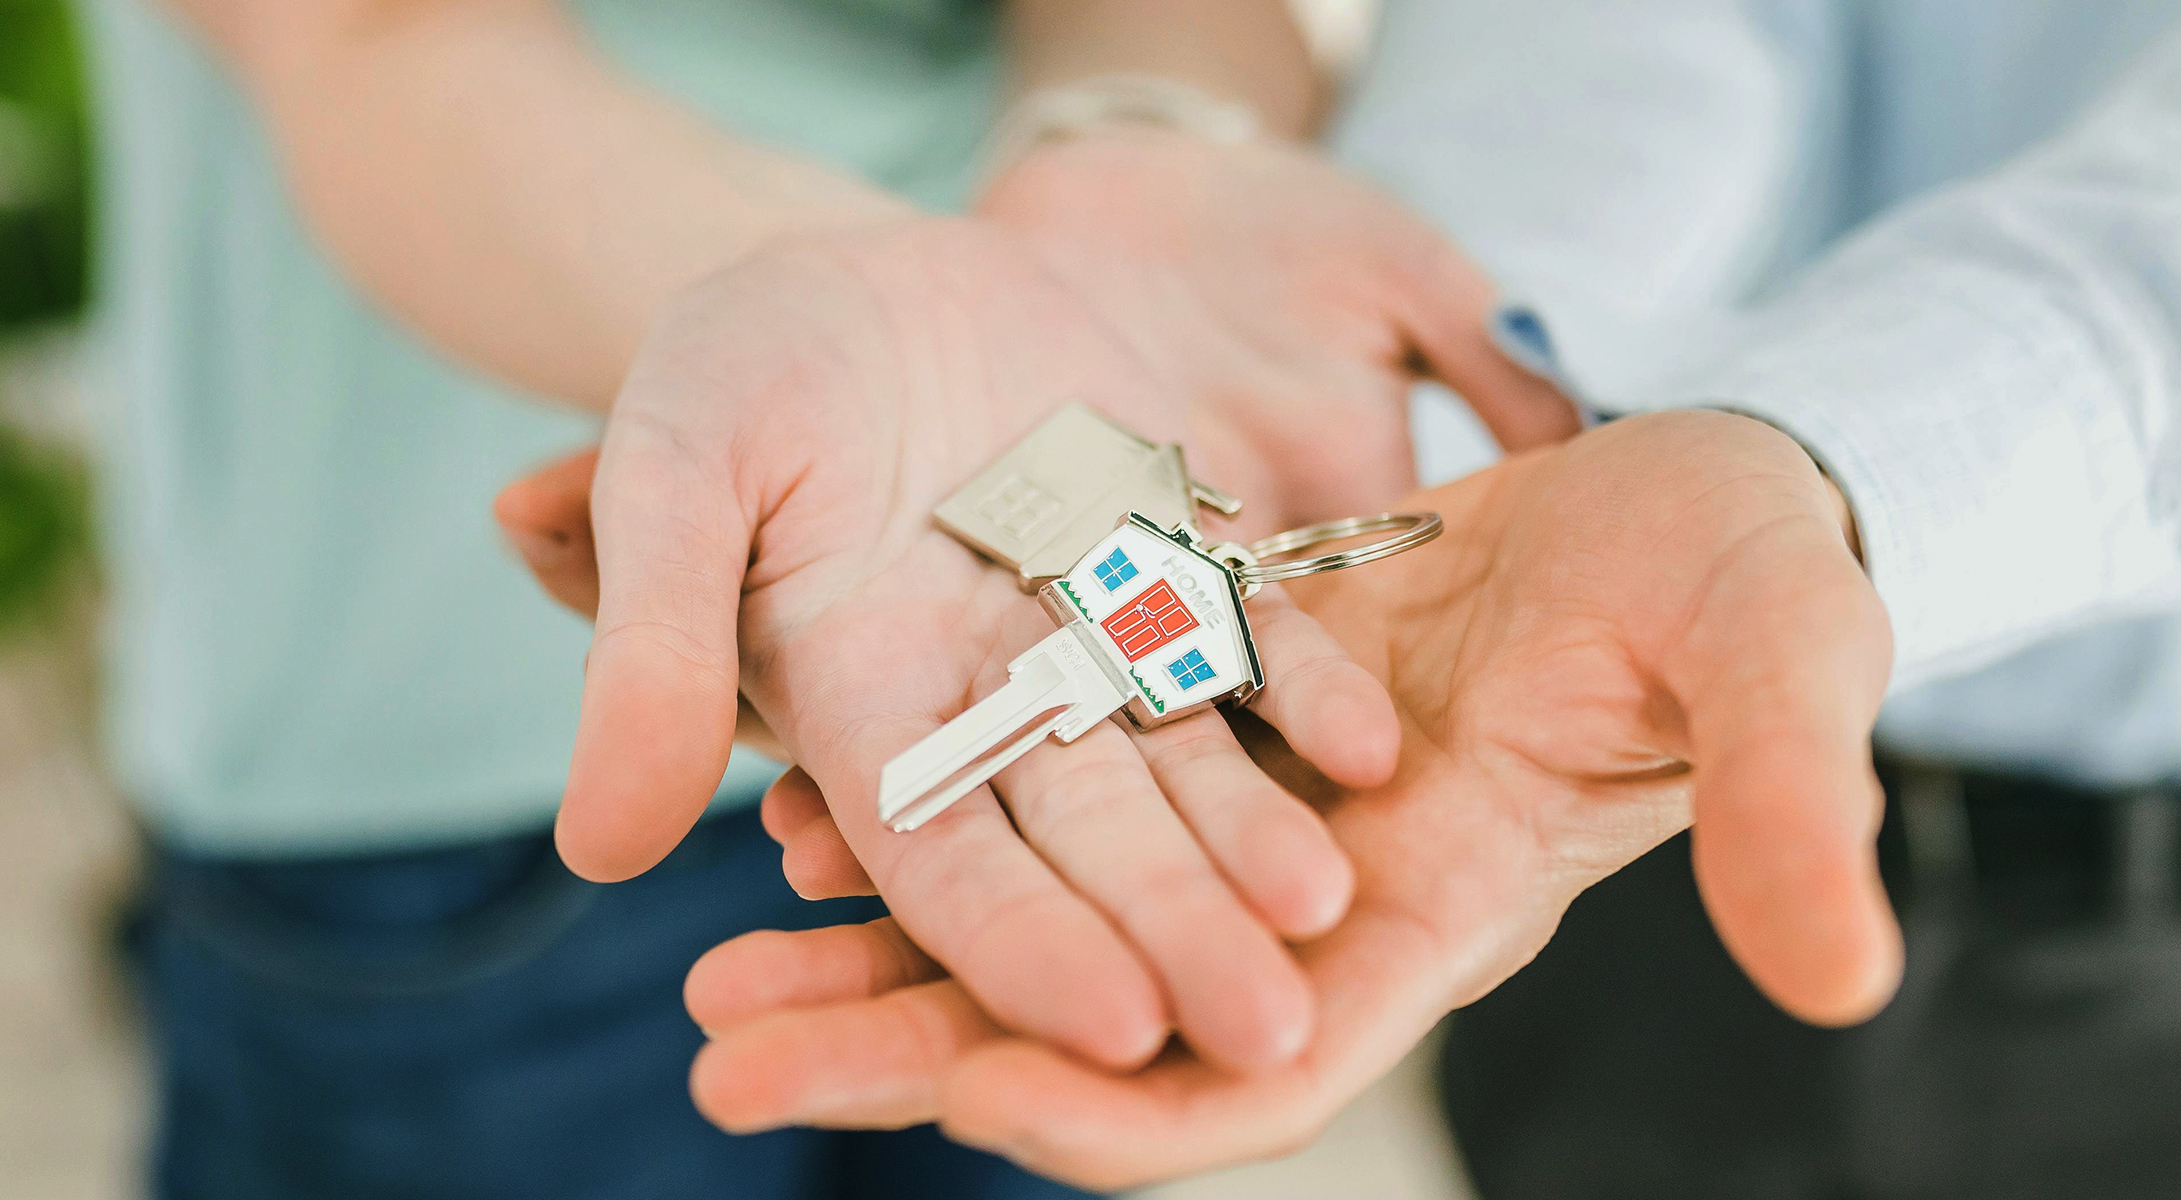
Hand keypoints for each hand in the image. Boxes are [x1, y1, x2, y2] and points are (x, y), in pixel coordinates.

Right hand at [504, 153, 1573, 1073]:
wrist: (864, 268)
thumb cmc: (742, 360)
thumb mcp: (675, 468)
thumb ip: (649, 647)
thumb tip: (601, 849)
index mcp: (857, 709)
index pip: (940, 853)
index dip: (1022, 940)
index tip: (1112, 1028)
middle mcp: (988, 699)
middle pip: (1088, 836)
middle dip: (1172, 932)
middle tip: (1270, 1034)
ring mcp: (1091, 631)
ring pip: (1183, 755)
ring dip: (1255, 834)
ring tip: (1330, 911)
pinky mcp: (1175, 554)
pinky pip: (1250, 629)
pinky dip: (1304, 686)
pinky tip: (1372, 750)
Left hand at [669, 411, 1901, 1187]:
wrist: (1697, 484)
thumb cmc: (1754, 570)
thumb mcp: (1781, 662)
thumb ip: (1790, 801)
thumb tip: (1847, 975)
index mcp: (1435, 916)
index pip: (1261, 1069)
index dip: (1121, 1104)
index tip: (963, 1096)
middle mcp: (1317, 895)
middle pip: (1101, 1020)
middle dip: (920, 1052)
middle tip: (728, 1057)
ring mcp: (1249, 811)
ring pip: (1044, 913)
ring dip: (884, 946)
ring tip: (714, 960)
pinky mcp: (1203, 711)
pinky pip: (1043, 779)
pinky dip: (935, 801)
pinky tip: (796, 796)